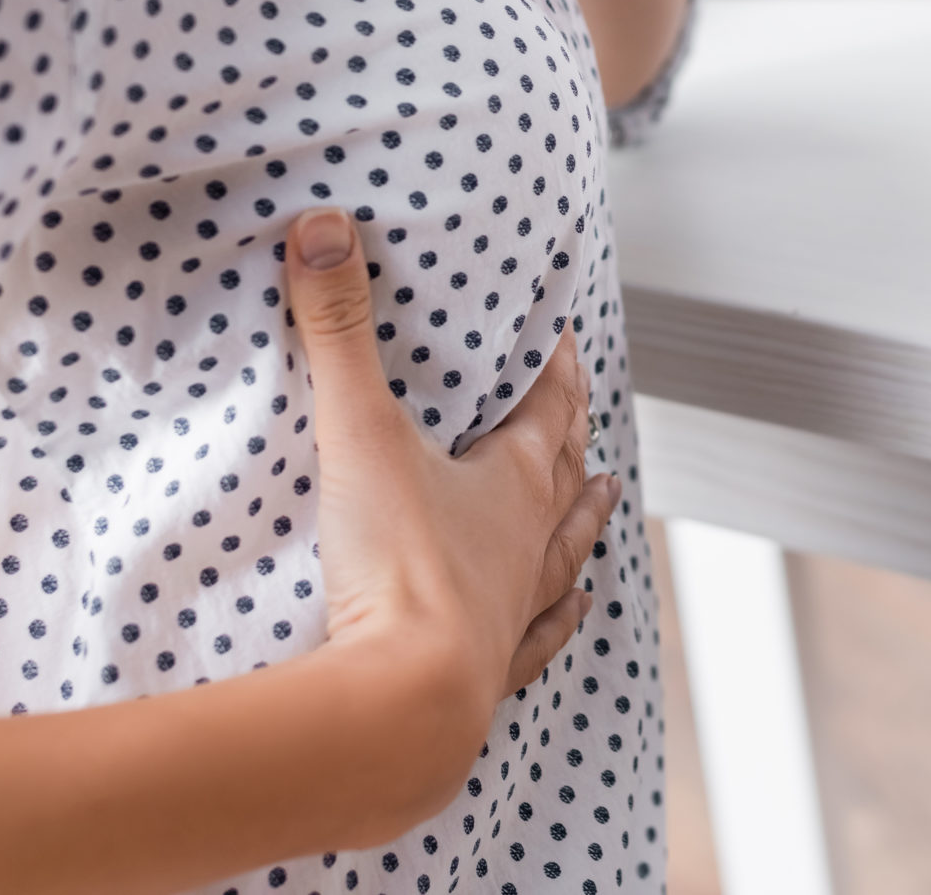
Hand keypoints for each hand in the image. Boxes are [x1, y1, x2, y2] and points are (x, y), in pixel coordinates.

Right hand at [0, 210, 623, 894]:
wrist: (403, 703)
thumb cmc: (396, 567)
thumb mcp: (358, 432)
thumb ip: (336, 330)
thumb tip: (323, 228)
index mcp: (514, 480)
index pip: (548, 409)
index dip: (557, 372)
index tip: (566, 341)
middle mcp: (531, 542)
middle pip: (566, 475)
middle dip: (576, 436)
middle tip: (591, 412)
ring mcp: (518, 609)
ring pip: (567, 551)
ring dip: (584, 520)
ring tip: (607, 496)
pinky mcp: (492, 671)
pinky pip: (542, 636)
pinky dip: (563, 617)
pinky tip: (581, 608)